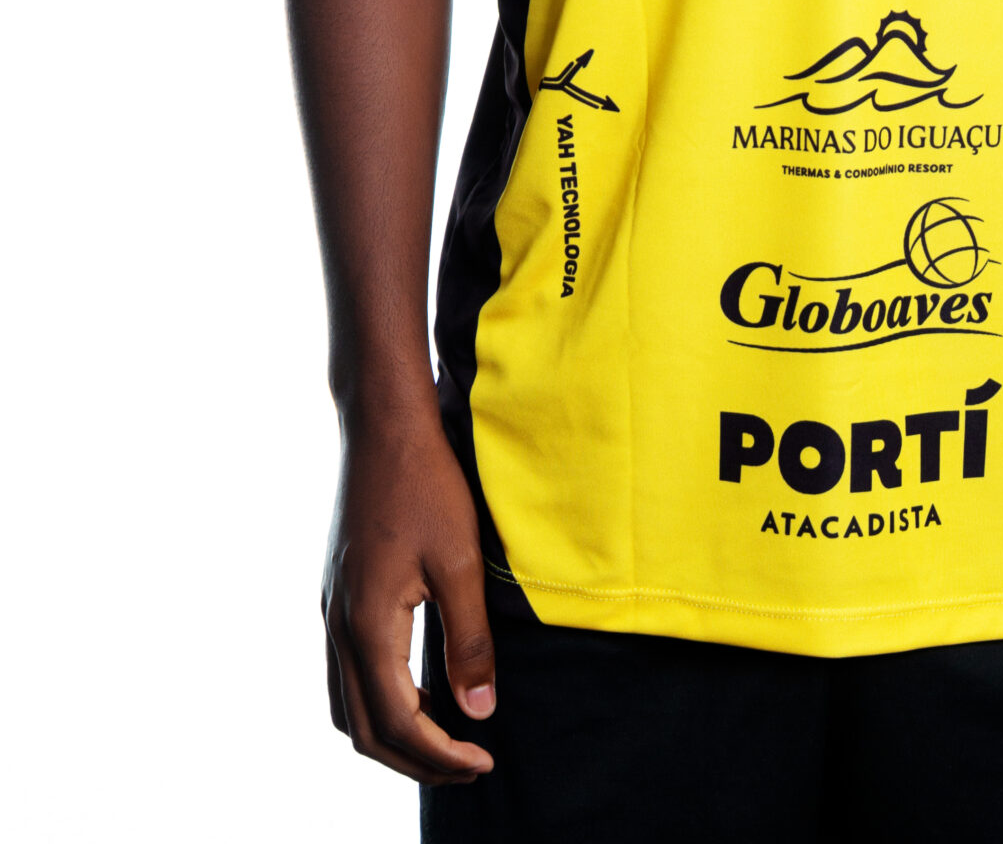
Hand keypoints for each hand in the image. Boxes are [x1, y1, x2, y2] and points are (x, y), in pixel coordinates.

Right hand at [321, 409, 497, 785]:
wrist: (382, 425)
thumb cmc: (426, 484)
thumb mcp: (460, 562)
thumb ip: (469, 640)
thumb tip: (479, 711)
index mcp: (366, 625)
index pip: (398, 722)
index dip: (440, 754)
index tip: (484, 761)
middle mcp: (337, 626)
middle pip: (363, 728)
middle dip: (414, 759)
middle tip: (468, 764)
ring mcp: (331, 610)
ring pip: (347, 704)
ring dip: (392, 734)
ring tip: (444, 738)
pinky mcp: (337, 593)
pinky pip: (346, 671)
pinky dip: (378, 699)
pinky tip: (419, 689)